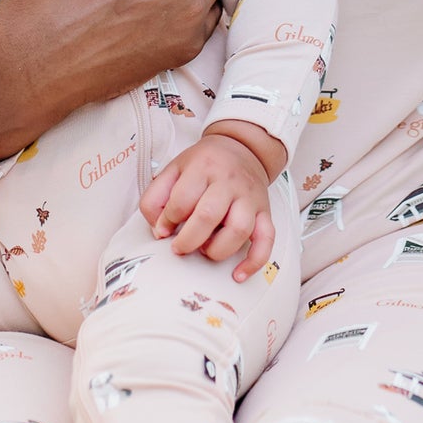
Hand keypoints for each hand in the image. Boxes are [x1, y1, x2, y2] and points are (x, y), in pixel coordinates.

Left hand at [139, 123, 281, 282]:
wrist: (242, 148)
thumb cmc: (205, 163)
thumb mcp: (173, 169)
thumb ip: (156, 197)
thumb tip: (159, 230)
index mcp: (203, 168)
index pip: (181, 200)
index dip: (167, 221)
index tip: (163, 229)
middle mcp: (229, 182)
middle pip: (209, 216)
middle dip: (189, 240)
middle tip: (179, 247)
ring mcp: (249, 198)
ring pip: (239, 230)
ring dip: (217, 249)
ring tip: (205, 250)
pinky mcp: (265, 212)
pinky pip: (266, 240)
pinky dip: (254, 261)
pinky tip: (238, 274)